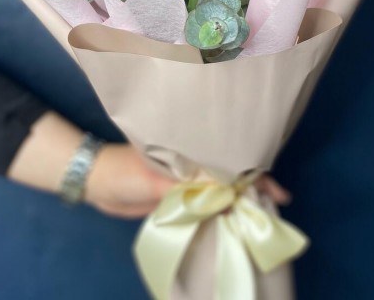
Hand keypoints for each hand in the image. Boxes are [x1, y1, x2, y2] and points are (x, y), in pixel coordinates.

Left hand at [85, 143, 291, 218]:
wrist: (96, 183)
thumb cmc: (122, 171)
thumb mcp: (153, 177)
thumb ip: (184, 188)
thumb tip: (223, 200)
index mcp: (190, 151)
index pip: (229, 161)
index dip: (255, 175)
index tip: (277, 192)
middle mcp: (193, 165)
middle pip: (230, 177)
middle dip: (253, 189)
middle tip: (277, 207)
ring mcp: (185, 183)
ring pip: (219, 193)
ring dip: (238, 204)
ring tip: (260, 218)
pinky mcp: (177, 198)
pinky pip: (204, 206)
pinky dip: (219, 213)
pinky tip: (233, 222)